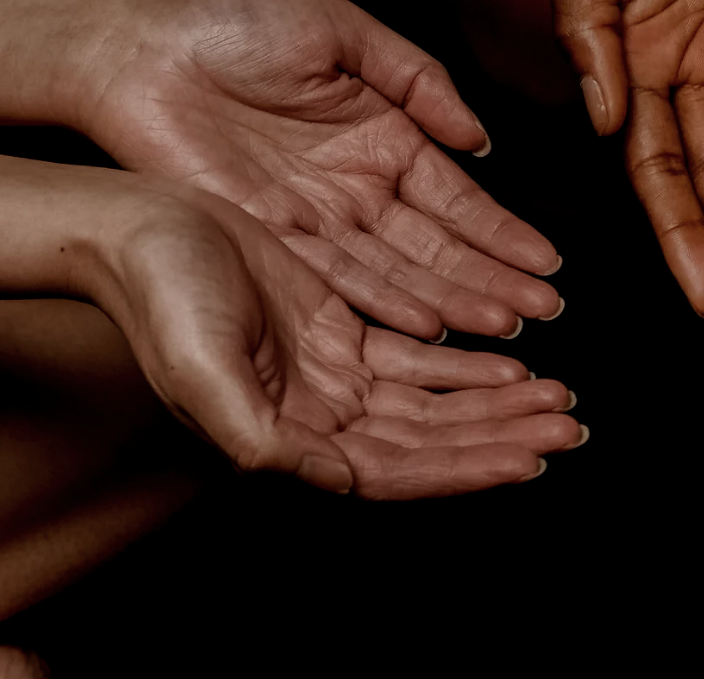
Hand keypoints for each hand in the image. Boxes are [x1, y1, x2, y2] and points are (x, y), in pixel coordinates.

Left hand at [83, 0, 561, 340]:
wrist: (139, 53)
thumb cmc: (233, 25)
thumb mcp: (344, 30)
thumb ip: (419, 79)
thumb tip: (478, 138)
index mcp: (385, 139)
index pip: (457, 198)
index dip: (503, 232)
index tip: (547, 263)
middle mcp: (358, 190)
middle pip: (439, 247)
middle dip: (495, 279)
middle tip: (546, 310)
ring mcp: (318, 222)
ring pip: (399, 273)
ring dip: (455, 301)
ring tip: (507, 327)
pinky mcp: (271, 242)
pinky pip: (338, 281)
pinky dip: (385, 304)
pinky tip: (429, 325)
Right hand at [100, 180, 581, 498]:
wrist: (135, 227)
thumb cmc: (158, 294)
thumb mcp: (202, 367)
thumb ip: (259, 432)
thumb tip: (335, 475)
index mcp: (285, 438)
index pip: (394, 470)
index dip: (462, 468)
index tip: (526, 460)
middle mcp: (315, 415)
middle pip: (427, 441)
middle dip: (499, 436)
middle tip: (568, 428)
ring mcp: (330, 374)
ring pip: (431, 403)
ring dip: (495, 404)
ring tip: (556, 400)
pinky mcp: (338, 330)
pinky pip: (417, 359)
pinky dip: (466, 365)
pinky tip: (511, 364)